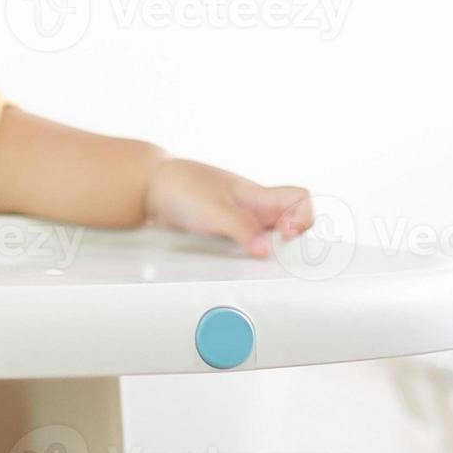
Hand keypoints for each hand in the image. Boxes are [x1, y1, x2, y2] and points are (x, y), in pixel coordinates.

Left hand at [142, 158, 312, 257]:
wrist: (148, 188)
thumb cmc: (181, 187)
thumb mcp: (214, 210)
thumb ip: (242, 229)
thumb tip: (266, 251)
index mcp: (258, 195)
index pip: (300, 199)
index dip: (303, 217)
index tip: (286, 235)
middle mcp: (253, 208)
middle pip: (289, 226)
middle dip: (287, 244)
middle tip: (272, 257)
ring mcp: (239, 221)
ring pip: (267, 239)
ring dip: (265, 253)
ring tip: (254, 263)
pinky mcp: (223, 233)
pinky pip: (245, 247)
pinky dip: (244, 257)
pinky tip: (235, 265)